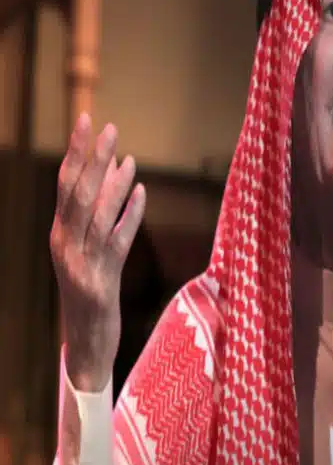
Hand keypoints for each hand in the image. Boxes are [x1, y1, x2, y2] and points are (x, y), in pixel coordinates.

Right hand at [50, 115, 145, 393]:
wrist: (86, 343)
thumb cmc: (91, 291)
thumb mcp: (89, 250)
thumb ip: (99, 214)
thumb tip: (115, 170)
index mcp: (59, 234)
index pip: (65, 185)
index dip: (76, 152)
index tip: (86, 121)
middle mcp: (65, 244)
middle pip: (77, 193)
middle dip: (91, 158)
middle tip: (107, 127)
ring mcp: (81, 263)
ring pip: (94, 215)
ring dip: (111, 184)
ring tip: (127, 157)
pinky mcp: (101, 281)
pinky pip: (116, 242)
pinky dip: (128, 216)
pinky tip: (140, 193)